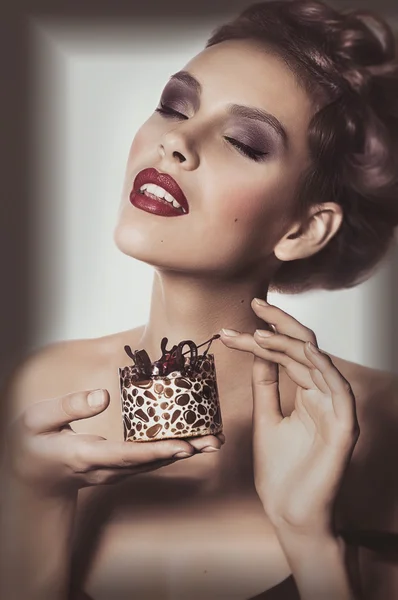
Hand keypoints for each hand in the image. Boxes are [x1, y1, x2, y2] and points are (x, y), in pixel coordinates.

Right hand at [4, 388, 224, 495]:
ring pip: (154, 465)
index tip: (184, 446)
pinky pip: (148, 462)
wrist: (31, 478)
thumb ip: (68, 407)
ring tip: (214, 441)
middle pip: (150, 462)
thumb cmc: (32, 443)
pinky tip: (193, 442)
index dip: (156, 452)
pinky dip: (172, 452)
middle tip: (214, 442)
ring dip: (185, 453)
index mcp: (84, 455)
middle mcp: (105, 468)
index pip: (126, 454)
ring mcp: (113, 472)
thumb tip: (103, 396)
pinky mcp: (118, 468)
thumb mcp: (37, 420)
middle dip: (184, 452)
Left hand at [220, 298, 359, 535]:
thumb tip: (257, 353)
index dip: (262, 337)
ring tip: (257, 331)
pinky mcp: (345, 426)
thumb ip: (266, 385)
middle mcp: (324, 396)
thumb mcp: (266, 418)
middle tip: (254, 304)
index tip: (232, 328)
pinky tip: (295, 349)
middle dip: (279, 323)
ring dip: (288, 342)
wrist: (289, 514)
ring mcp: (336, 409)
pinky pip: (337, 387)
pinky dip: (318, 366)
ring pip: (317, 361)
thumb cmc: (280, 472)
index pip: (288, 354)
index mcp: (308, 394)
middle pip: (306, 347)